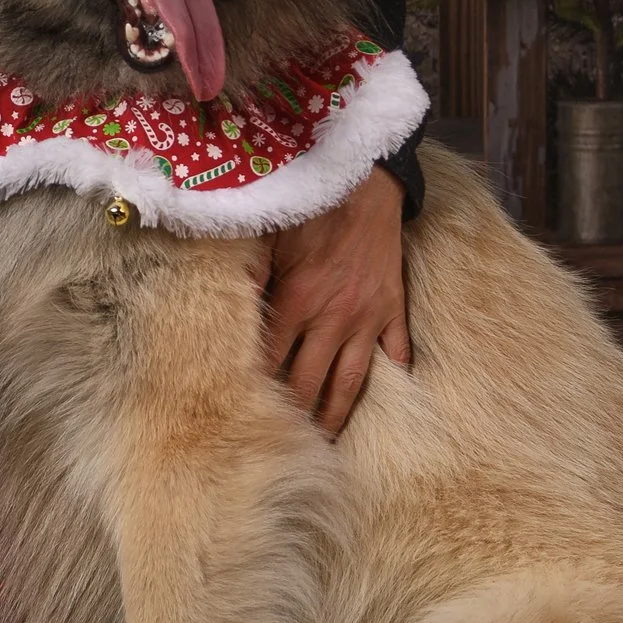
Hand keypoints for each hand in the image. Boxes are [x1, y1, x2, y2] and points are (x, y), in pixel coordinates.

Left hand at [257, 167, 410, 435]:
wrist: (368, 182)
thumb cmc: (313, 205)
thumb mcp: (270, 234)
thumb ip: (250, 273)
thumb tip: (225, 303)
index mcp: (297, 300)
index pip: (271, 358)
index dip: (258, 386)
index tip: (245, 411)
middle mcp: (333, 318)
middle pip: (309, 381)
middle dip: (295, 414)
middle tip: (285, 441)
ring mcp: (367, 318)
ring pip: (351, 381)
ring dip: (337, 412)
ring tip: (327, 439)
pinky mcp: (393, 309)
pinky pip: (396, 352)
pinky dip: (393, 375)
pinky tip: (387, 398)